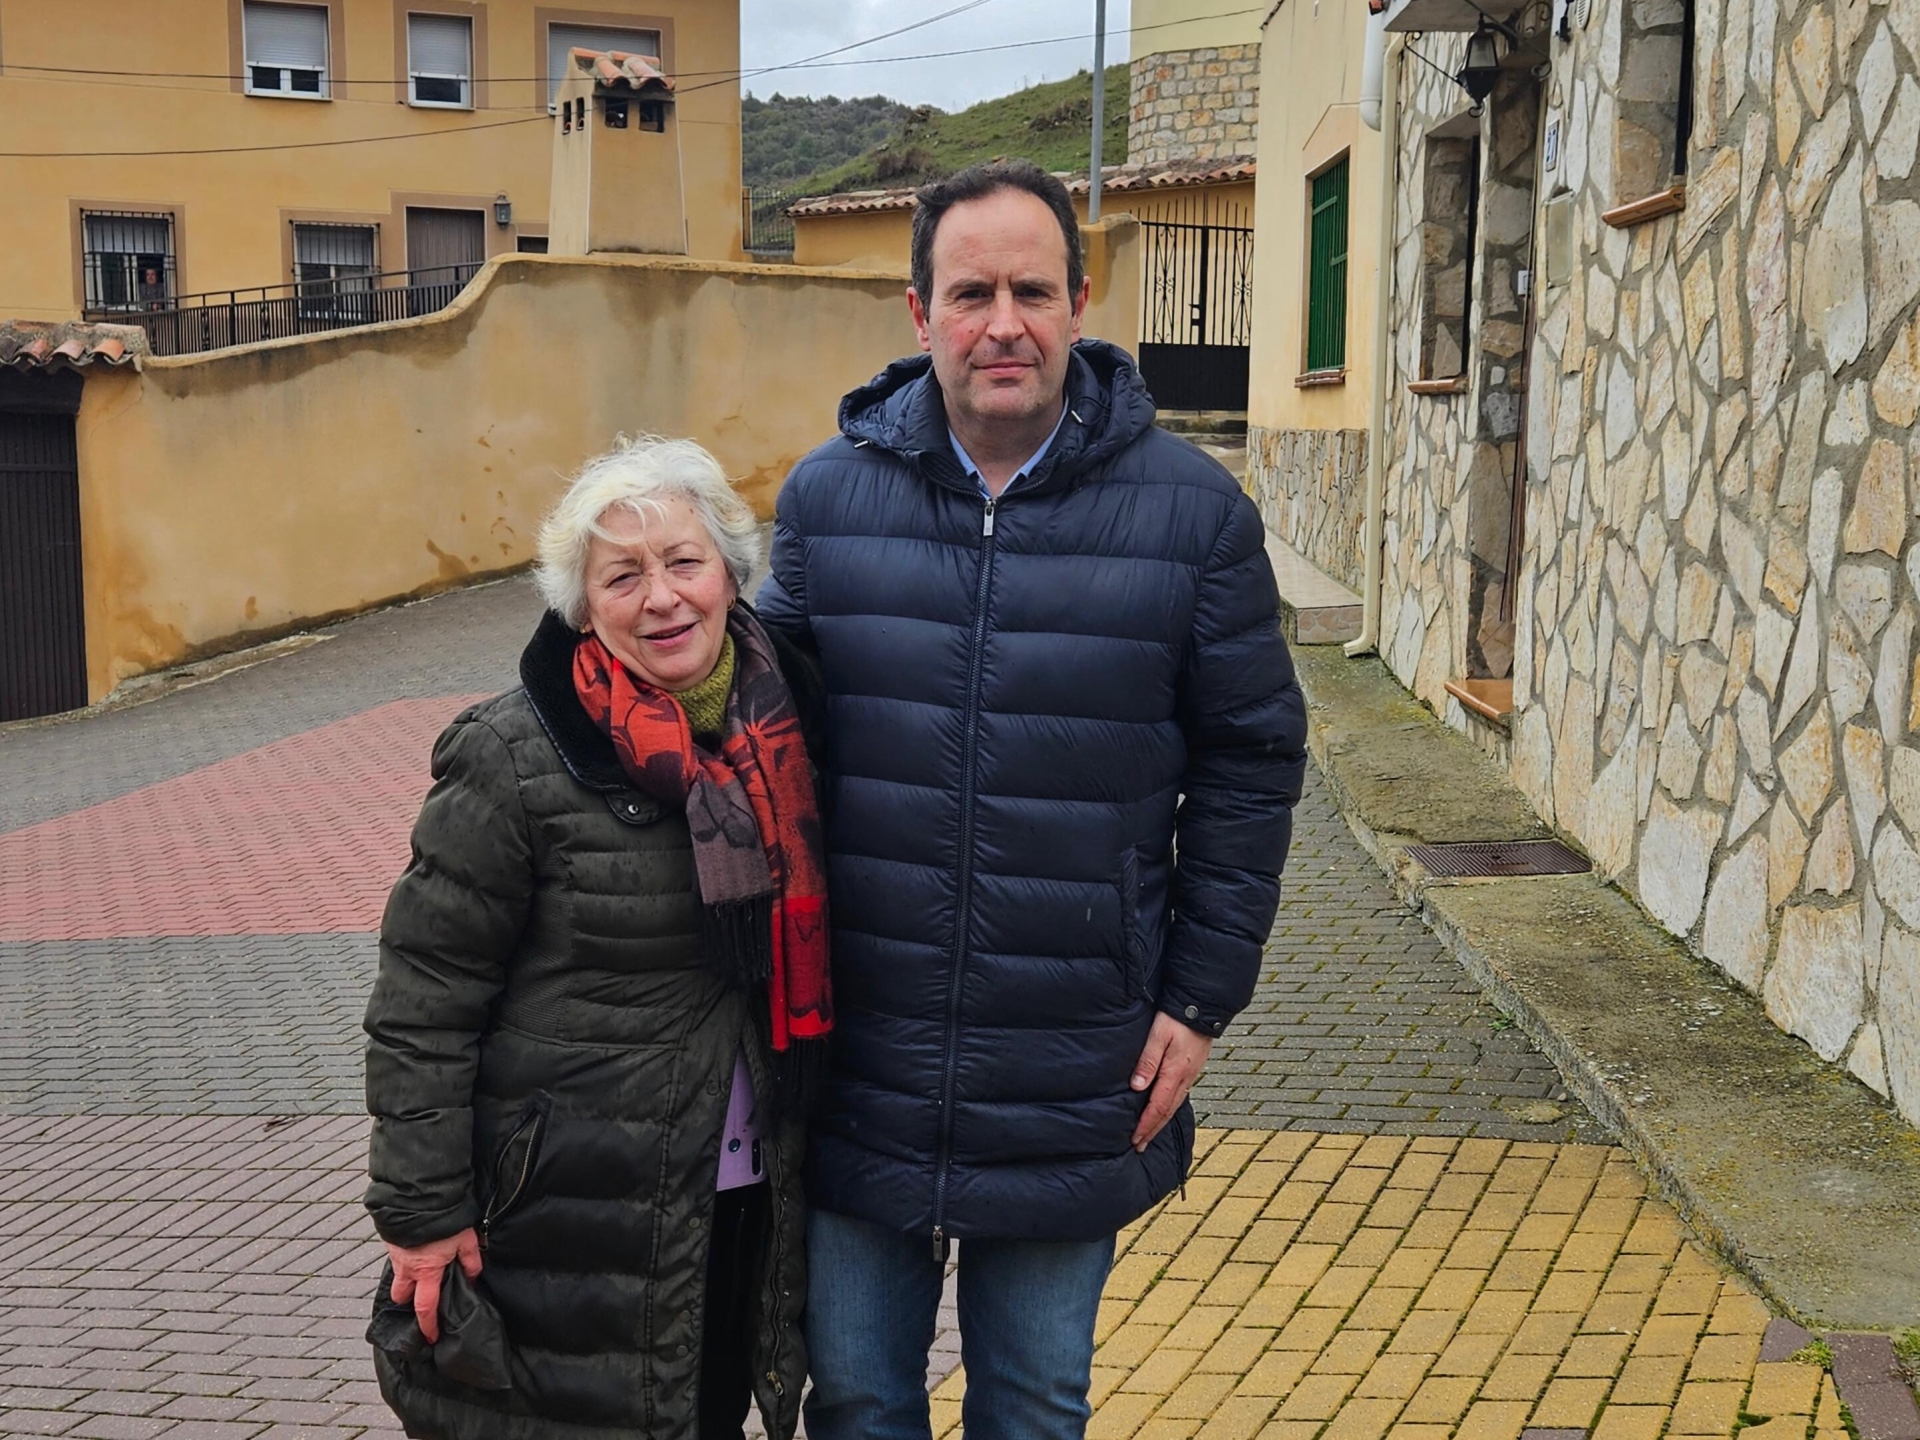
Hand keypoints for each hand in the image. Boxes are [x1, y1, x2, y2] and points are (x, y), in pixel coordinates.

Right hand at [387, 1228, 481, 1343]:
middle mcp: (407, 1267)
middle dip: (409, 1302)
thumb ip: (470, 1262)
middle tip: (421, 1299)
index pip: (425, 1308)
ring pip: (397, 1277)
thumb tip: (472, 1278)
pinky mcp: (392, 1240)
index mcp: (426, 1271)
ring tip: (420, 1274)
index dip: (428, 1326)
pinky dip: (405, 1260)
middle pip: (402, 1296)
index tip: (430, 1338)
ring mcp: (396, 1254)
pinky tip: (417, 1251)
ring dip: (406, 1280)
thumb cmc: (444, 1217)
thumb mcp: (466, 1240)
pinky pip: (396, 1258)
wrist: (419, 1194)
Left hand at [1130, 1011, 1212, 1151]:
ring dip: (1161, 1121)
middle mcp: (1185, 1078)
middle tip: (1139, 1145)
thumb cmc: (1177, 1018)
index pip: (1158, 1107)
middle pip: (1167, 1111)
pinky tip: (1164, 1109)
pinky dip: (1169, 1108)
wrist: (1203, 1005)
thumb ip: (1147, 1061)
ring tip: (1149, 1133)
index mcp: (1175, 1073)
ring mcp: (1191, 1074)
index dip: (1146, 1125)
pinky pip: (1180, 1095)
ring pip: (1174, 1105)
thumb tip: (1137, 1088)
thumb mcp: (1158, 1036)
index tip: (1135, 1139)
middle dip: (1153, 1130)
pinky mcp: (1192, 1069)